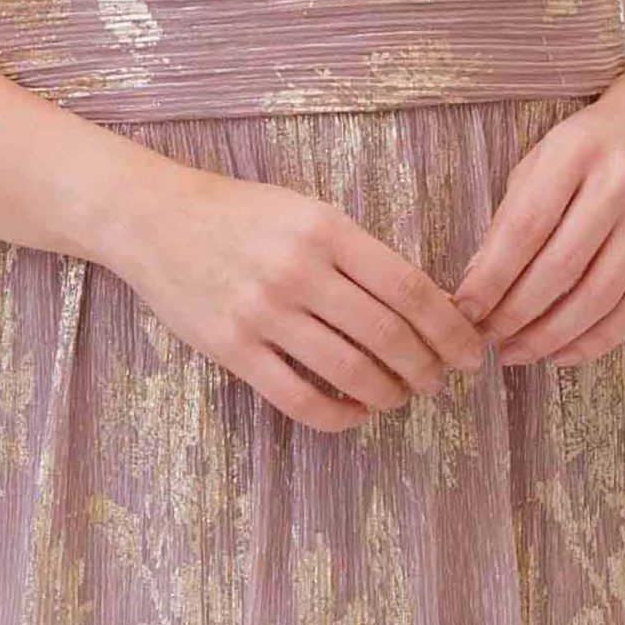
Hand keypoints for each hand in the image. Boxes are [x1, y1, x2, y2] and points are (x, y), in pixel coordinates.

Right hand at [102, 160, 487, 432]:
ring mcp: (262, 312)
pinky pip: (300, 399)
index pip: (410, 290)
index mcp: (325, 229)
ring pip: (350, 372)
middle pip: (389, 336)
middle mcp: (297, 270)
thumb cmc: (240, 213)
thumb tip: (426, 305)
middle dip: (428, 368)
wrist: (154, 218)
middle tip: (439, 380)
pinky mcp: (232, 348)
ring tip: (400, 395)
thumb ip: (358, 252)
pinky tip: (354, 410)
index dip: (450, 329)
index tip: (469, 351)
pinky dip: (340, 414)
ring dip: (389, 393)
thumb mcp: (306, 211)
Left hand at [450, 83, 624, 367]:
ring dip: (551, 336)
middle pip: (561, 268)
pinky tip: (562, 353)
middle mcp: (620, 182)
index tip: (463, 310)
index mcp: (574, 151)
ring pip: (599, 296)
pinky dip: (596, 340)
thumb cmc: (590, 147)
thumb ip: (511, 216)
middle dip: (516, 314)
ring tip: (516, 353)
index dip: (491, 277)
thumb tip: (477, 284)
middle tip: (485, 340)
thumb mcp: (542, 160)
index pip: (525, 227)